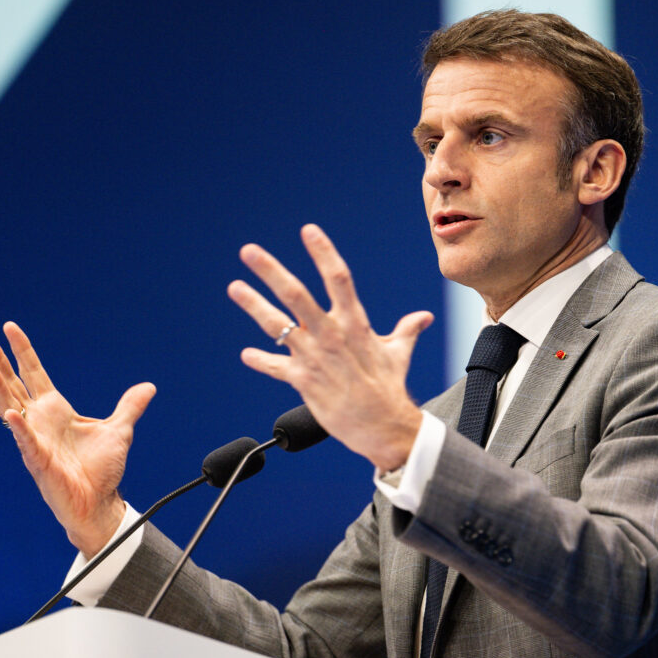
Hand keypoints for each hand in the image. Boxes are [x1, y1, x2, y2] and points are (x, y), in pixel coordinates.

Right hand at [0, 322, 154, 556]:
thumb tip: (149, 387)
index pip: (34, 374)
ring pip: (10, 407)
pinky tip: (11, 411)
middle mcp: (40, 421)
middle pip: (14, 385)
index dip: (22, 352)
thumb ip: (130, 407)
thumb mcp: (120, 431)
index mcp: (56, 410)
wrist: (99, 502)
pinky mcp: (39, 461)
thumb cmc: (101, 469)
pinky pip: (26, 441)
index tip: (9, 328)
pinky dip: (20, 427)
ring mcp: (35, 439)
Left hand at [227, 224, 433, 470]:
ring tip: (234, 287)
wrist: (382, 427)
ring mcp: (314, 357)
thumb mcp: (399, 354)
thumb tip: (423, 318)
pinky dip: (261, 361)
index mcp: (354, 323)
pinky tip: (247, 355)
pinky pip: (275, 366)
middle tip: (249, 251)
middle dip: (271, 271)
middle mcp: (331, 335)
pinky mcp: (303, 381)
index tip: (309, 231)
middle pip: (296, 295)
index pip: (338, 278)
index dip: (323, 252)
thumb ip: (406, 330)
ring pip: (277, 325)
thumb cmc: (389, 388)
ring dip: (253, 305)